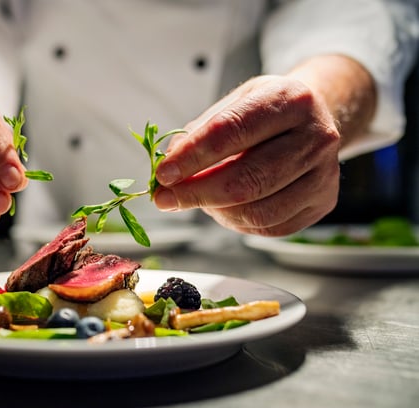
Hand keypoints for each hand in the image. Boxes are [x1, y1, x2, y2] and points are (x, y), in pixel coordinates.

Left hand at [153, 74, 342, 236]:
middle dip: (196, 193)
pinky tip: (223, 207)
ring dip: (215, 210)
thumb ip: (199, 133)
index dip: (192, 157)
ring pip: (257, 211)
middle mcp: (316, 136)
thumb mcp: (233, 103)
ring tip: (196, 199)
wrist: (315, 118)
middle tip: (164, 198)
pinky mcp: (323, 202)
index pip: (231, 132)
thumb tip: (168, 167)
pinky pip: (269, 227)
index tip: (163, 174)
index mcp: (290, 99)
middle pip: (246, 179)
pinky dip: (235, 222)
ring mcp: (324, 173)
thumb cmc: (266, 112)